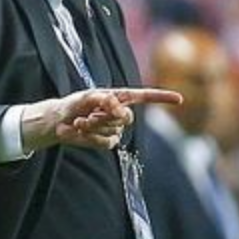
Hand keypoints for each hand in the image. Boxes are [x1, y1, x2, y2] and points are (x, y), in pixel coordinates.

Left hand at [21, 88, 182, 151]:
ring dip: (93, 127)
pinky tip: (80, 130)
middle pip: (126, 118)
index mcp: (118, 97)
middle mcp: (120, 113)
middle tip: (88, 115)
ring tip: (80, 121)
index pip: (144, 96)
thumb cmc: (73, 105)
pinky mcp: (108, 142)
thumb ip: (103, 99)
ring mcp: (116, 129)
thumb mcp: (85, 98)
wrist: (60, 121)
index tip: (179, 100)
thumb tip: (119, 106)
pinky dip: (91, 137)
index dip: (161, 97)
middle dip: (105, 117)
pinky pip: (106, 142)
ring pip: (113, 130)